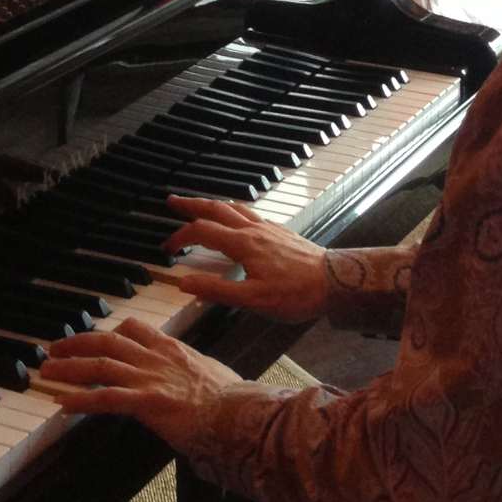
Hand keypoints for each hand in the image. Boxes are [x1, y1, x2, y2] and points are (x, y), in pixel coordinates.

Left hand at [39, 316, 239, 449]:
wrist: (238, 413)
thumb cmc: (232, 399)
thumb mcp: (211, 372)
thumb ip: (196, 370)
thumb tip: (197, 376)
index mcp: (172, 348)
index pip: (135, 328)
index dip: (110, 331)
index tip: (95, 336)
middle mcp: (157, 357)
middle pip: (109, 341)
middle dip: (78, 342)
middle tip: (55, 348)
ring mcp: (149, 378)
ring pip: (101, 366)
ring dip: (70, 368)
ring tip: (48, 371)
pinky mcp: (146, 402)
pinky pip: (106, 398)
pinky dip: (81, 399)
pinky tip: (63, 403)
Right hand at [166, 194, 328, 322]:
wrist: (335, 281)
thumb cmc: (296, 294)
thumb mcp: (253, 300)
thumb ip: (218, 290)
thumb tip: (185, 283)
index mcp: (244, 244)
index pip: (203, 232)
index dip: (181, 236)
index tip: (166, 247)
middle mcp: (254, 229)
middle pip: (216, 209)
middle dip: (192, 205)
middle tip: (172, 201)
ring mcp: (268, 228)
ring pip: (234, 208)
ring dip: (213, 204)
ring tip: (200, 205)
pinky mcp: (280, 232)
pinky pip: (250, 213)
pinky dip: (234, 210)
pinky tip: (237, 219)